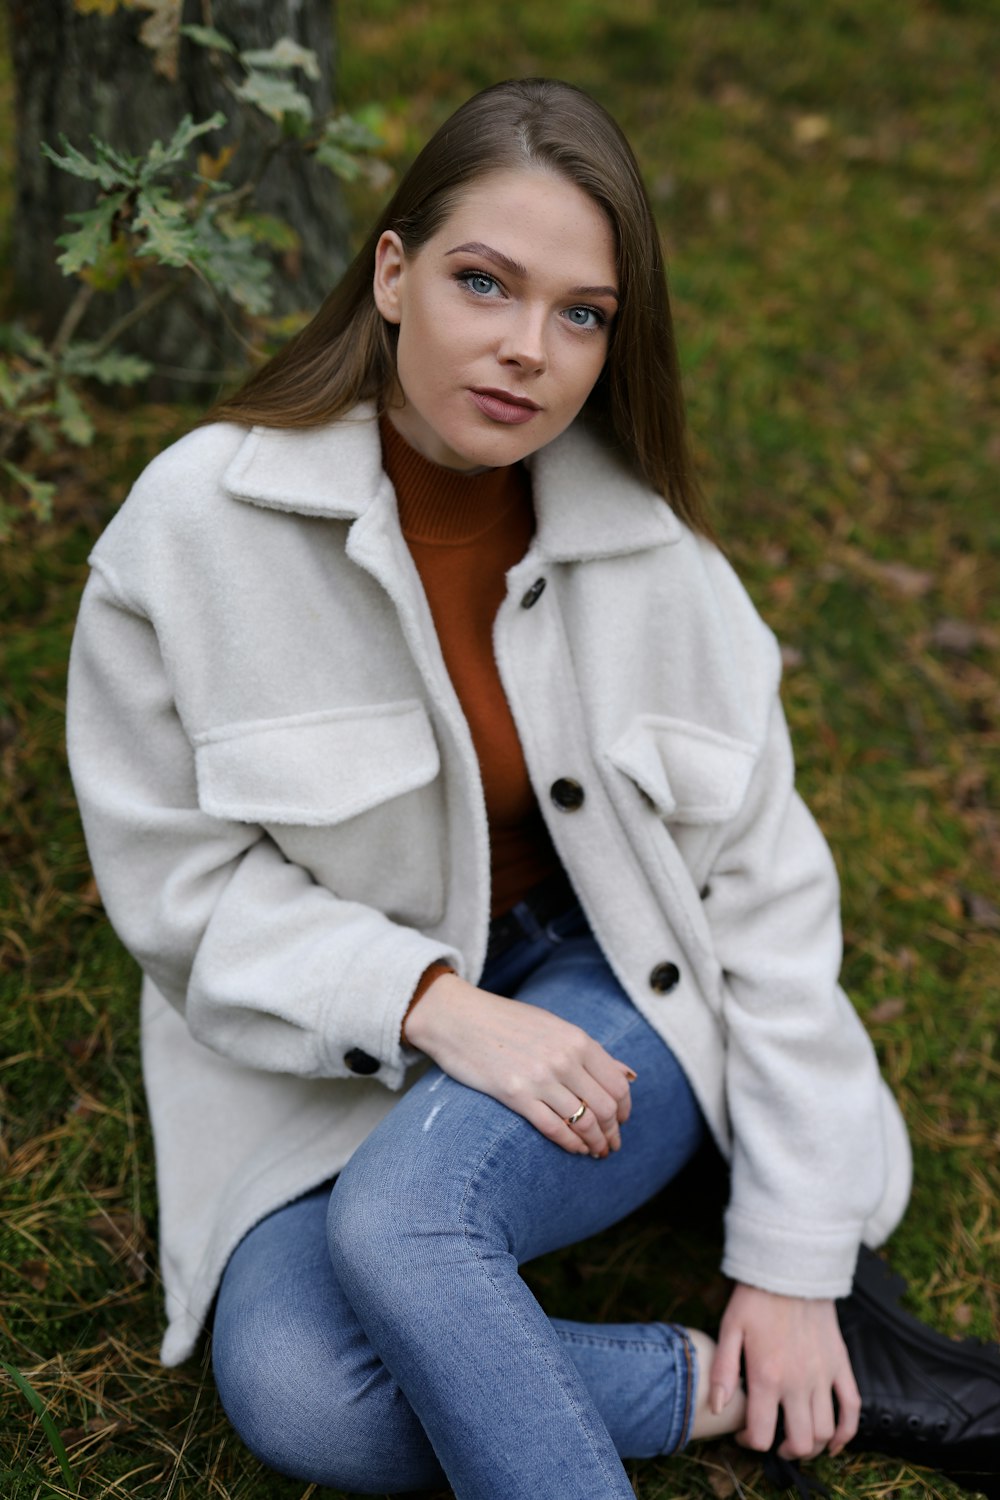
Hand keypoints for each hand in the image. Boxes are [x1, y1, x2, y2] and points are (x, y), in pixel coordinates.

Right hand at [403, 972, 634, 1157]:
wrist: (458, 1018)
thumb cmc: (506, 1021)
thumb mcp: (554, 1026)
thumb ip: (590, 1051)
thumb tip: (629, 1075)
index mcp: (577, 1039)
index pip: (617, 1085)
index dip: (625, 1109)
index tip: (622, 1121)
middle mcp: (564, 1058)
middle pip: (606, 1108)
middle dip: (613, 1132)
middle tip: (611, 1144)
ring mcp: (540, 1078)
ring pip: (584, 1122)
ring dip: (595, 1143)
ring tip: (596, 1151)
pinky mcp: (516, 1095)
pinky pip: (555, 1129)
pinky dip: (571, 1145)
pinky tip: (575, 1150)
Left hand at [710, 1282, 860, 1458]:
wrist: (792, 1268)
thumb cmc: (756, 1298)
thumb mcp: (730, 1328)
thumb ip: (723, 1371)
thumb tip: (717, 1408)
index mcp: (767, 1376)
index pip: (762, 1434)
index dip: (750, 1443)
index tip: (745, 1434)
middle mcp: (798, 1383)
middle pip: (800, 1442)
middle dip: (784, 1452)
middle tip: (773, 1441)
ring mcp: (824, 1376)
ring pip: (827, 1433)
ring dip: (813, 1445)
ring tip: (797, 1438)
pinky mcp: (841, 1365)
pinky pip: (852, 1409)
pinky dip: (847, 1433)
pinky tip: (835, 1442)